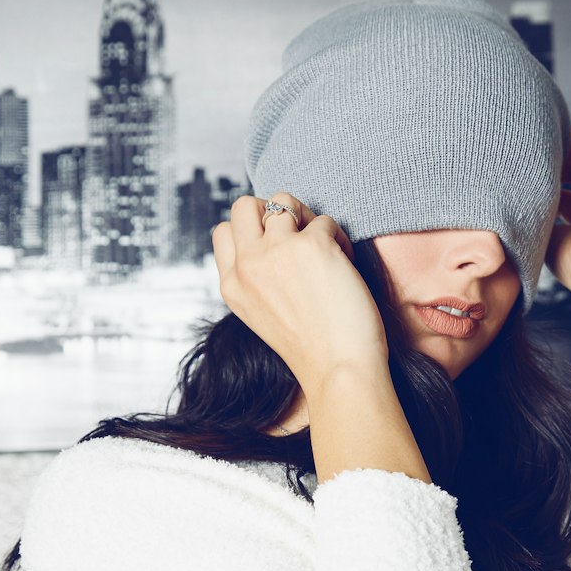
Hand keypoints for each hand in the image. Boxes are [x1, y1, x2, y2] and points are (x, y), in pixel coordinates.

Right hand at [211, 194, 388, 393]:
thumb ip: (255, 279)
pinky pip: (324, 220)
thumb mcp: (261, 315)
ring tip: (325, 249)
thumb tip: (272, 237)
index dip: (252, 231)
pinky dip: (339, 237)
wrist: (339, 369)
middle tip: (298, 237)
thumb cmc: (312, 348)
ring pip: (284, 201)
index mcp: (232, 285)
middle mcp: (247, 265)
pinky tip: (345, 266)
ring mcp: (277, 251)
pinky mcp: (312, 245)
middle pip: (245, 205)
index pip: (224, 232)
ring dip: (308, 218)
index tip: (277, 248)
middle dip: (272, 210)